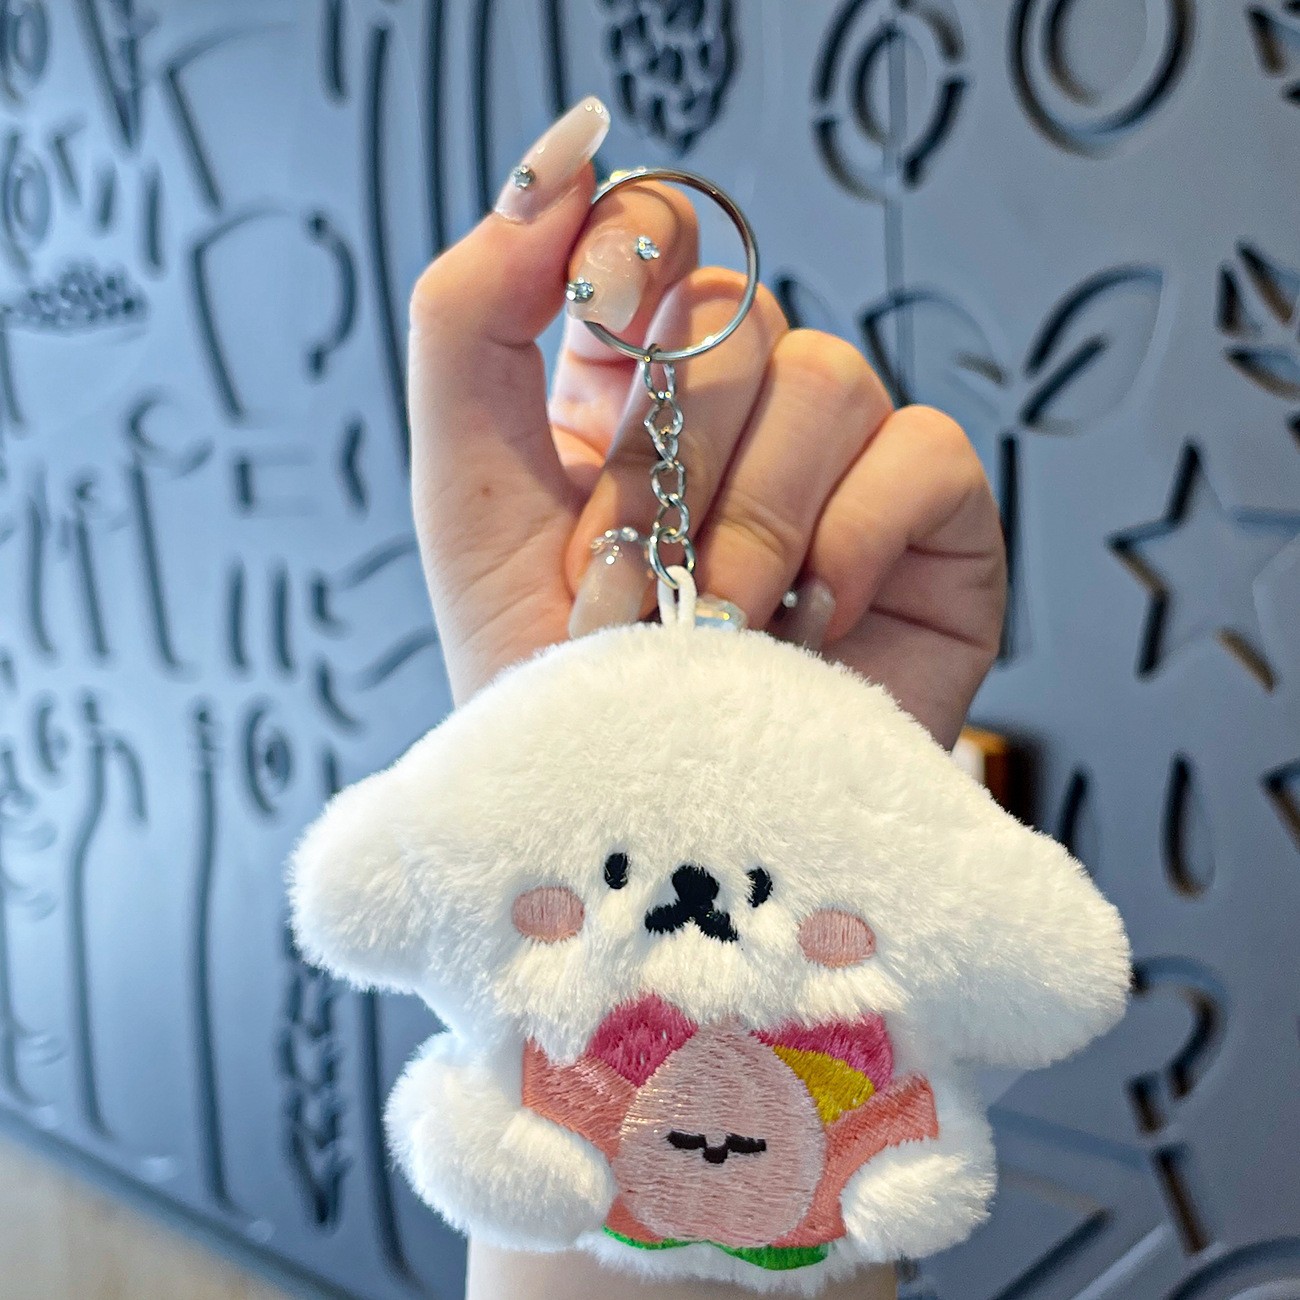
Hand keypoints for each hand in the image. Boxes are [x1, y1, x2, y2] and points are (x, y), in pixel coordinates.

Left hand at [408, 98, 1004, 747]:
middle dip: (675, 449)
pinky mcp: (932, 532)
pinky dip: (852, 536)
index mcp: (635, 397)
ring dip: (755, 515)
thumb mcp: (469, 496)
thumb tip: (556, 167)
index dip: (636, 244)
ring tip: (717, 620)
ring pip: (832, 377)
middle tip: (644, 561)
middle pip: (742, 314)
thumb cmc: (550, 684)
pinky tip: (807, 621)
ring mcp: (842, 472)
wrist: (645, 833)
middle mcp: (742, 422)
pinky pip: (924, 454)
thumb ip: (471, 323)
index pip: (661, 242)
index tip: (598, 307)